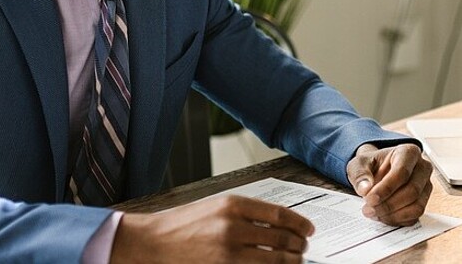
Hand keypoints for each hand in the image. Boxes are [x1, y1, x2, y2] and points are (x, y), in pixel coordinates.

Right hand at [111, 194, 313, 262]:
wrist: (152, 242)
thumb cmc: (185, 224)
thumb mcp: (217, 207)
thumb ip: (248, 213)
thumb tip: (281, 224)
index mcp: (233, 204)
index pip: (281, 215)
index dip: (301, 224)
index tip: (309, 230)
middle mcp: (233, 226)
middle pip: (282, 239)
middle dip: (299, 246)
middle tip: (303, 249)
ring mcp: (228, 251)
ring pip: (275, 260)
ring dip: (290, 262)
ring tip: (294, 261)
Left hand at [346, 142, 433, 225]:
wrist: (377, 171)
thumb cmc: (372, 165)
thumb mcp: (359, 164)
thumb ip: (360, 174)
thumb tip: (365, 189)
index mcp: (409, 152)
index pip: (402, 172)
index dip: (386, 188)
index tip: (369, 199)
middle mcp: (422, 168)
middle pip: (412, 191)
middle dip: (388, 204)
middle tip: (368, 209)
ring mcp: (426, 186)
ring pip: (416, 206)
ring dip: (393, 215)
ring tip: (374, 213)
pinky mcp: (424, 201)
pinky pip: (415, 216)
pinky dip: (397, 220)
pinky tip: (383, 216)